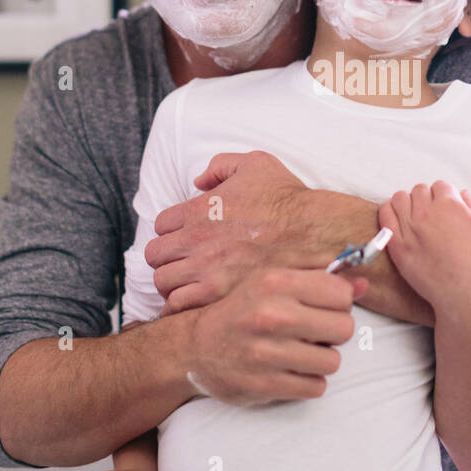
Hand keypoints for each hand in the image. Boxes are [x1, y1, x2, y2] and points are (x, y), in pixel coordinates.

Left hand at [145, 151, 325, 314]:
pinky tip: (200, 303)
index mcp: (198, 209)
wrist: (315, 232)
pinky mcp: (217, 295)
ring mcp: (205, 269)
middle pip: (155, 255)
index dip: (174, 232)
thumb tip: (199, 182)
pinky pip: (180, 305)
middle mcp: (195, 239)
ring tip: (192, 285)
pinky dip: (183, 306)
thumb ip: (220, 166)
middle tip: (187, 264)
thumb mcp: (255, 164)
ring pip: (163, 283)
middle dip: (168, 258)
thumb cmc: (288, 199)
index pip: (161, 225)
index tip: (190, 239)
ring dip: (174, 284)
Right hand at [182, 267, 367, 404]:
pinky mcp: (264, 385)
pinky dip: (307, 382)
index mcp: (276, 281)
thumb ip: (320, 276)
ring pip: (333, 361)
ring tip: (299, 353)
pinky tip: (290, 371)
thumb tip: (366, 284)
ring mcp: (267, 353)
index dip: (338, 302)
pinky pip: (315, 387)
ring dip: (321, 360)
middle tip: (312, 332)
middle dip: (332, 332)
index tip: (321, 307)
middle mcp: (271, 314)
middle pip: (345, 328)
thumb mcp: (274, 280)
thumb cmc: (242, 309)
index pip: (342, 293)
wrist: (195, 347)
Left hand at [377, 181, 470, 313]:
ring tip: (412, 216)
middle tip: (430, 215)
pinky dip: (388, 212)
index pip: (440, 186)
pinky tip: (395, 219)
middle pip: (419, 190)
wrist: (463, 292)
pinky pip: (384, 216)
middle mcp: (427, 213)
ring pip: (399, 198)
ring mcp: (410, 228)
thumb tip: (461, 193)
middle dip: (425, 199)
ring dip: (406, 203)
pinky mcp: (397, 244)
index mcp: (450, 205)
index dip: (443, 196)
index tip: (443, 207)